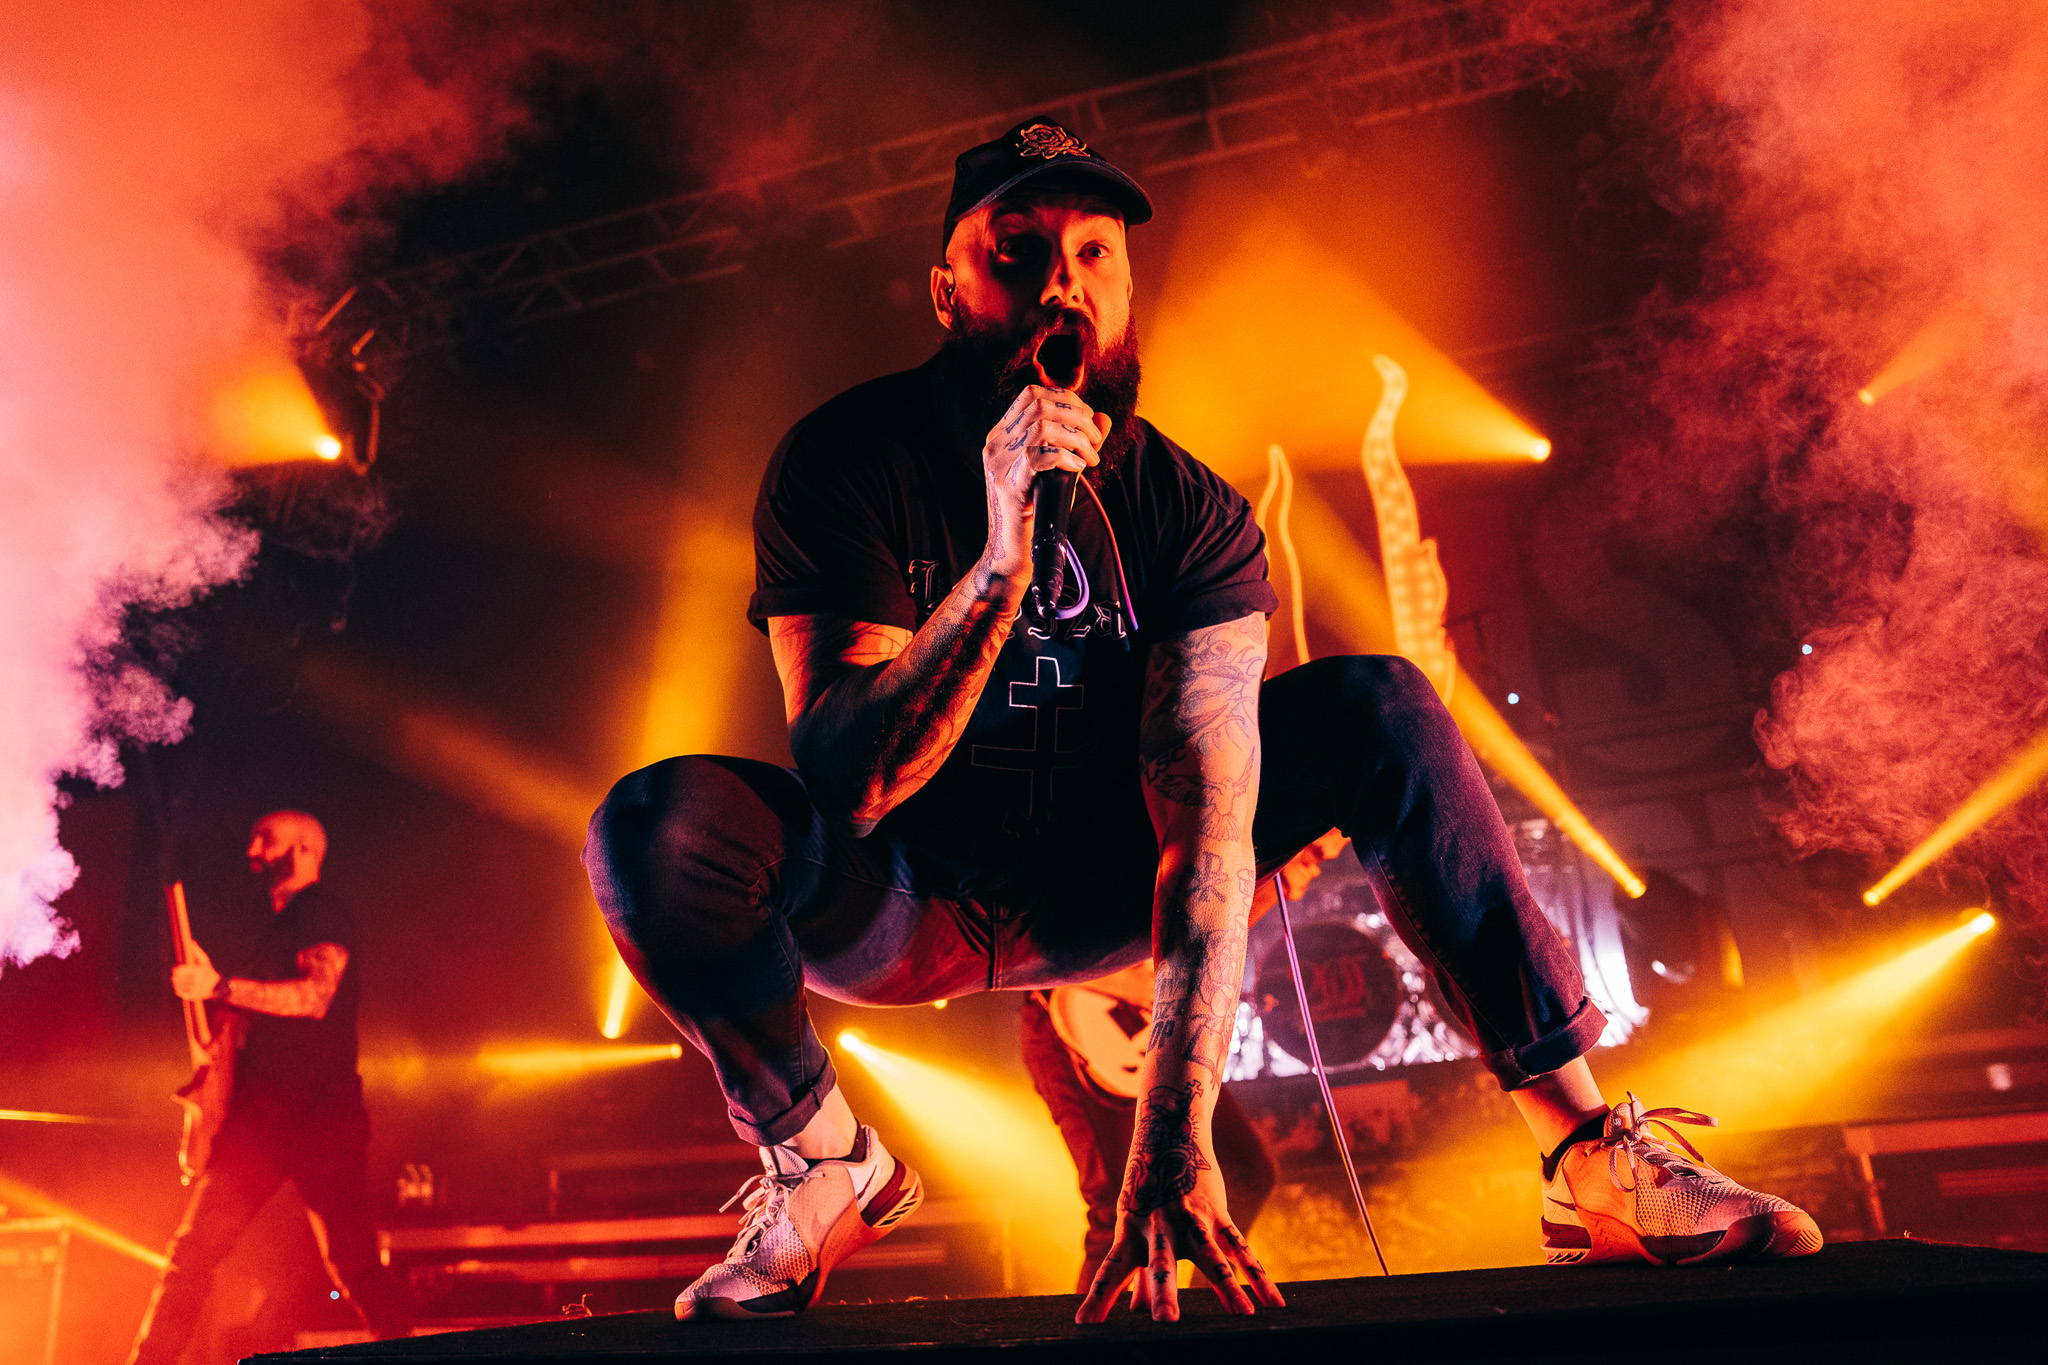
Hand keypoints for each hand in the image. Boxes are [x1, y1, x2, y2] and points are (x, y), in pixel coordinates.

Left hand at [171, 943, 219, 1001]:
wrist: (218, 987)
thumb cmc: (209, 972)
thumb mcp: (205, 961)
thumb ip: (197, 951)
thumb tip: (191, 941)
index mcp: (199, 971)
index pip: (182, 970)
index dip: (177, 970)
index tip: (175, 970)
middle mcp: (198, 980)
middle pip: (180, 979)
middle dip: (175, 978)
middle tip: (173, 977)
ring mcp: (196, 989)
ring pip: (180, 986)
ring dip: (176, 984)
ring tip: (175, 982)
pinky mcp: (195, 996)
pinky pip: (183, 993)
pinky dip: (179, 991)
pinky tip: (178, 988)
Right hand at [980, 385, 1111, 578]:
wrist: (1013, 551)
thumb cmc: (1038, 510)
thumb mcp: (1058, 468)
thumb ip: (1078, 441)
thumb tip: (1105, 418)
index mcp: (1003, 435)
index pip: (1032, 394)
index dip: (1066, 398)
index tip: (1088, 419)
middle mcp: (997, 444)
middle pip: (1040, 404)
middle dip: (1078, 417)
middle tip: (1095, 441)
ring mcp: (1000, 464)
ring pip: (1042, 426)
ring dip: (1077, 438)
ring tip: (1090, 457)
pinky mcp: (1009, 485)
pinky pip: (1038, 455)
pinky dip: (1065, 456)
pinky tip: (1078, 468)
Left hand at [1075, 1092, 1284, 1322]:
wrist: (1168, 1132)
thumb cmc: (1146, 1188)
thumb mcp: (1133, 1224)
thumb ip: (1137, 1272)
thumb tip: (1135, 1313)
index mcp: (1130, 1231)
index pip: (1111, 1270)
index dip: (1098, 1297)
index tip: (1085, 1324)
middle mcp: (1159, 1226)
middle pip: (1160, 1264)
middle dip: (1162, 1292)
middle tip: (1165, 1321)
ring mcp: (1191, 1218)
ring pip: (1211, 1256)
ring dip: (1226, 1287)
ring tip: (1243, 1316)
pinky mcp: (1217, 1213)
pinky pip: (1241, 1247)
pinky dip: (1258, 1276)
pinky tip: (1272, 1301)